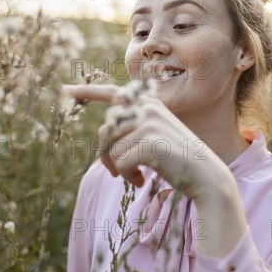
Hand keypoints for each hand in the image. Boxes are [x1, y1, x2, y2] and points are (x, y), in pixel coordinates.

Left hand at [62, 83, 234, 202]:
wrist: (206, 176)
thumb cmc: (178, 160)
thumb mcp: (155, 137)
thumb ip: (133, 129)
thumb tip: (104, 133)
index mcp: (149, 104)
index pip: (114, 94)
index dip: (88, 92)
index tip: (65, 89)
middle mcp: (147, 108)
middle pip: (106, 130)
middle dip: (106, 155)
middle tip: (118, 173)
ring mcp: (149, 123)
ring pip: (111, 149)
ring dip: (119, 168)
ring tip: (137, 176)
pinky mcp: (149, 142)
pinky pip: (120, 163)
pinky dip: (127, 177)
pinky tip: (142, 181)